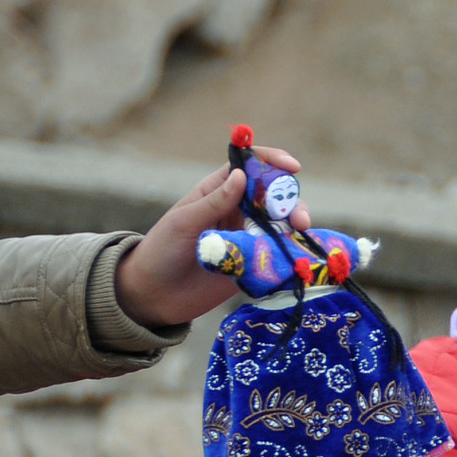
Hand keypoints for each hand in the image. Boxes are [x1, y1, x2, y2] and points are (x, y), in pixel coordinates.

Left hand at [113, 145, 306, 329]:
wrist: (155, 294)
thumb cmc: (162, 251)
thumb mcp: (185, 222)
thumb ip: (214, 201)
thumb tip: (242, 175)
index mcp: (218, 191)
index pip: (249, 167)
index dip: (271, 162)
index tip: (292, 167)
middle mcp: (236, 210)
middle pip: (274, 195)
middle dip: (292, 200)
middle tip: (300, 218)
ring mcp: (247, 236)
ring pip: (281, 223)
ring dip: (295, 225)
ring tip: (300, 233)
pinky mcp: (252, 263)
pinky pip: (277, 253)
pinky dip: (291, 251)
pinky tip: (298, 255)